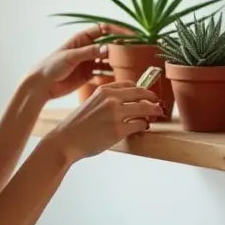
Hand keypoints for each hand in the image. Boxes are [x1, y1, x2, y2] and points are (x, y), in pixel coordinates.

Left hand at [26, 23, 135, 100]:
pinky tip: (119, 75)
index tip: (131, 35)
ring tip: (127, 65)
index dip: (117, 30)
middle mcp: (87, 48)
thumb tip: (108, 48)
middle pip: (108, 43)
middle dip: (120, 46)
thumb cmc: (51, 66)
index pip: (104, 29)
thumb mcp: (71, 57)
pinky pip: (103, 71)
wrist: (42, 85)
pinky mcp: (88, 74)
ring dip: (117, 60)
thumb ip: (89, 52)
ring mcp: (89, 61)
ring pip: (108, 58)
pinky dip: (111, 72)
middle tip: (133, 52)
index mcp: (82, 38)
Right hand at [44, 80, 161, 161]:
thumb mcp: (91, 103)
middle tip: (158, 103)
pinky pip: (140, 124)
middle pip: (141, 93)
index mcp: (104, 90)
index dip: (141, 89)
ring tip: (157, 114)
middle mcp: (111, 99)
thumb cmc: (78, 124)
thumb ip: (107, 99)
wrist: (67, 140)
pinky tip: (144, 126)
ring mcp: (115, 114)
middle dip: (152, 98)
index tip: (146, 94)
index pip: (130, 84)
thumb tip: (127, 102)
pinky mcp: (119, 130)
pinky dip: (145, 125)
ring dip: (154, 111)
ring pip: (144, 108)